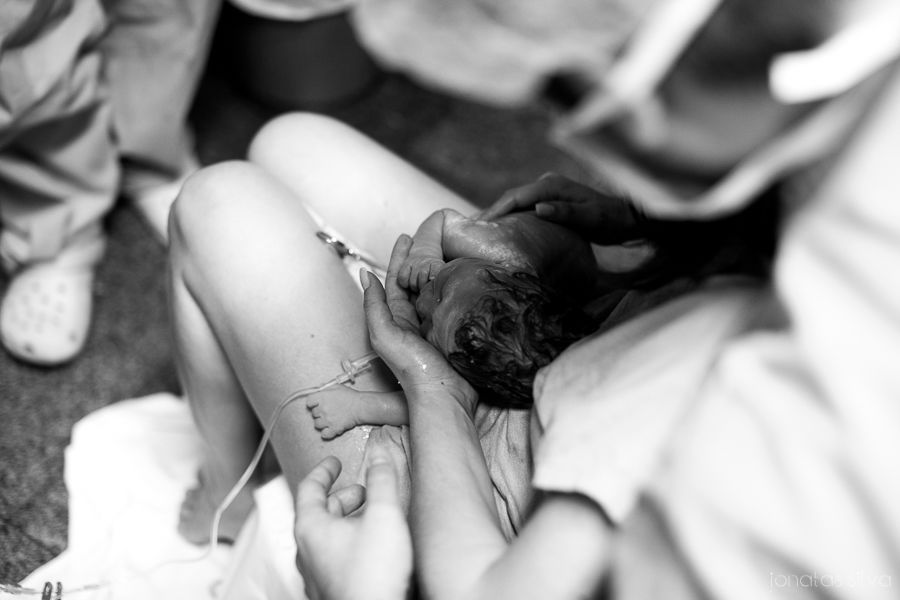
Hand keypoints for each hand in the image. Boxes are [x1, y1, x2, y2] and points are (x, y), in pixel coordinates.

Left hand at [295, 454, 411, 599]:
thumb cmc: (373, 575)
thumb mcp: (384, 516)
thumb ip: (382, 480)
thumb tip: (379, 454)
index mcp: (311, 528)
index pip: (309, 488)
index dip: (324, 471)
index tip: (334, 462)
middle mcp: (306, 551)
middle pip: (318, 513)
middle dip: (342, 497)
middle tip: (362, 491)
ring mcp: (314, 574)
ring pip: (325, 537)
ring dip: (346, 520)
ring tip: (370, 518)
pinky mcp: (327, 590)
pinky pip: (332, 557)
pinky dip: (347, 542)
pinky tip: (368, 548)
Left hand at [362, 235, 475, 410]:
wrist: (444, 396)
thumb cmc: (412, 369)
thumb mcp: (385, 334)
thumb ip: (374, 305)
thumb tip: (364, 273)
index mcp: (397, 318)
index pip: (396, 280)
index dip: (400, 258)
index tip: (407, 238)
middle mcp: (416, 319)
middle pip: (417, 281)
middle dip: (421, 258)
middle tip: (430, 236)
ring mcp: (437, 324)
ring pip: (437, 289)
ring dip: (440, 269)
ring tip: (448, 248)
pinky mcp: (456, 330)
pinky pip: (454, 302)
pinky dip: (457, 287)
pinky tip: (465, 275)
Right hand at [478, 173, 646, 243]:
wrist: (627, 217)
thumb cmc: (610, 219)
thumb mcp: (591, 218)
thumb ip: (566, 213)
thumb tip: (539, 208)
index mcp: (552, 186)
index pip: (516, 197)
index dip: (496, 210)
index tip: (480, 224)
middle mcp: (547, 184)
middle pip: (512, 197)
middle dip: (492, 212)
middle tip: (472, 230)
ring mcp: (548, 192)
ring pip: (516, 202)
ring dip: (500, 214)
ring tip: (481, 230)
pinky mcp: (551, 201)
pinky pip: (524, 207)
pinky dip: (511, 216)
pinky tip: (503, 228)